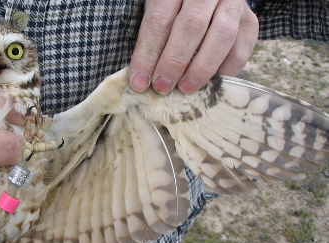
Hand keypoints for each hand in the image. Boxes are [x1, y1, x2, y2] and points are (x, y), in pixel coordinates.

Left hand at [128, 0, 257, 93]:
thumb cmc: (175, 7)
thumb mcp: (158, 11)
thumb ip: (152, 38)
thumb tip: (141, 78)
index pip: (159, 21)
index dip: (147, 54)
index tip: (139, 82)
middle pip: (191, 25)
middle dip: (174, 61)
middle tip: (162, 86)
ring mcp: (233, 4)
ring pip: (222, 35)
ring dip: (202, 67)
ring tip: (185, 87)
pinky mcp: (249, 20)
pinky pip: (242, 47)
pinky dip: (226, 69)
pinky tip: (210, 82)